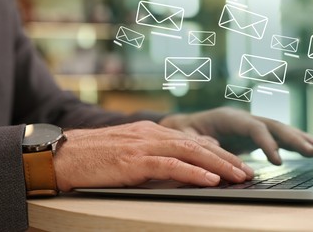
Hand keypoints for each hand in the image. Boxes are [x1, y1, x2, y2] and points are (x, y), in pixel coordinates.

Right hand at [53, 121, 253, 191]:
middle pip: (198, 144)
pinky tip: (210, 179)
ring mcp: (144, 145)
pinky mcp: (135, 159)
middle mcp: (153, 134)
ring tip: (239, 175)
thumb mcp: (130, 150)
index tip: (235, 163)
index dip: (218, 152)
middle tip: (247, 170)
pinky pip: (171, 165)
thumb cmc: (96, 155)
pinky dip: (194, 172)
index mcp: (153, 132)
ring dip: (218, 165)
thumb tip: (178, 164)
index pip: (193, 140)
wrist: (65, 154)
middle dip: (226, 158)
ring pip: (190, 152)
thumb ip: (155, 153)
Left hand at [159, 107, 312, 164]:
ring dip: (298, 137)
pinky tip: (309, 146)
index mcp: (228, 117)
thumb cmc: (184, 131)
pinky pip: (276, 136)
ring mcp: (250, 125)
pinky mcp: (253, 135)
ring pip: (278, 128)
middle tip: (312, 151)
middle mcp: (243, 118)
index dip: (267, 142)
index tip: (278, 160)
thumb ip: (200, 140)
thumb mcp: (185, 135)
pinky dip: (292, 141)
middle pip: (272, 125)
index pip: (253, 127)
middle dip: (292, 137)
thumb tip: (217, 148)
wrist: (185, 125)